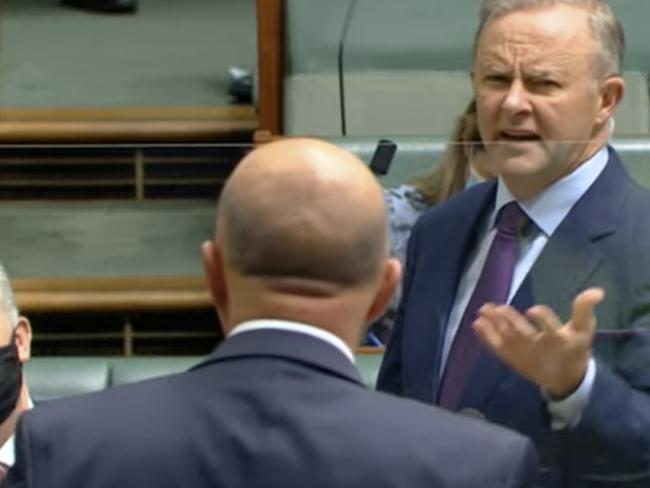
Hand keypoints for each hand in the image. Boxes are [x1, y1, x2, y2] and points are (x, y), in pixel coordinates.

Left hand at [473, 288, 604, 397]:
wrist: (565, 379)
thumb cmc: (574, 348)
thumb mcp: (584, 329)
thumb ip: (585, 309)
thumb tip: (598, 291)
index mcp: (559, 340)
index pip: (550, 329)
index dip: (542, 320)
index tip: (532, 310)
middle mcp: (539, 348)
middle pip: (522, 334)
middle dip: (509, 321)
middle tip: (496, 308)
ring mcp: (523, 355)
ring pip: (506, 340)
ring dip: (493, 326)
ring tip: (481, 310)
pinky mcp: (513, 360)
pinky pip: (497, 349)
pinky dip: (486, 337)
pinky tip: (476, 324)